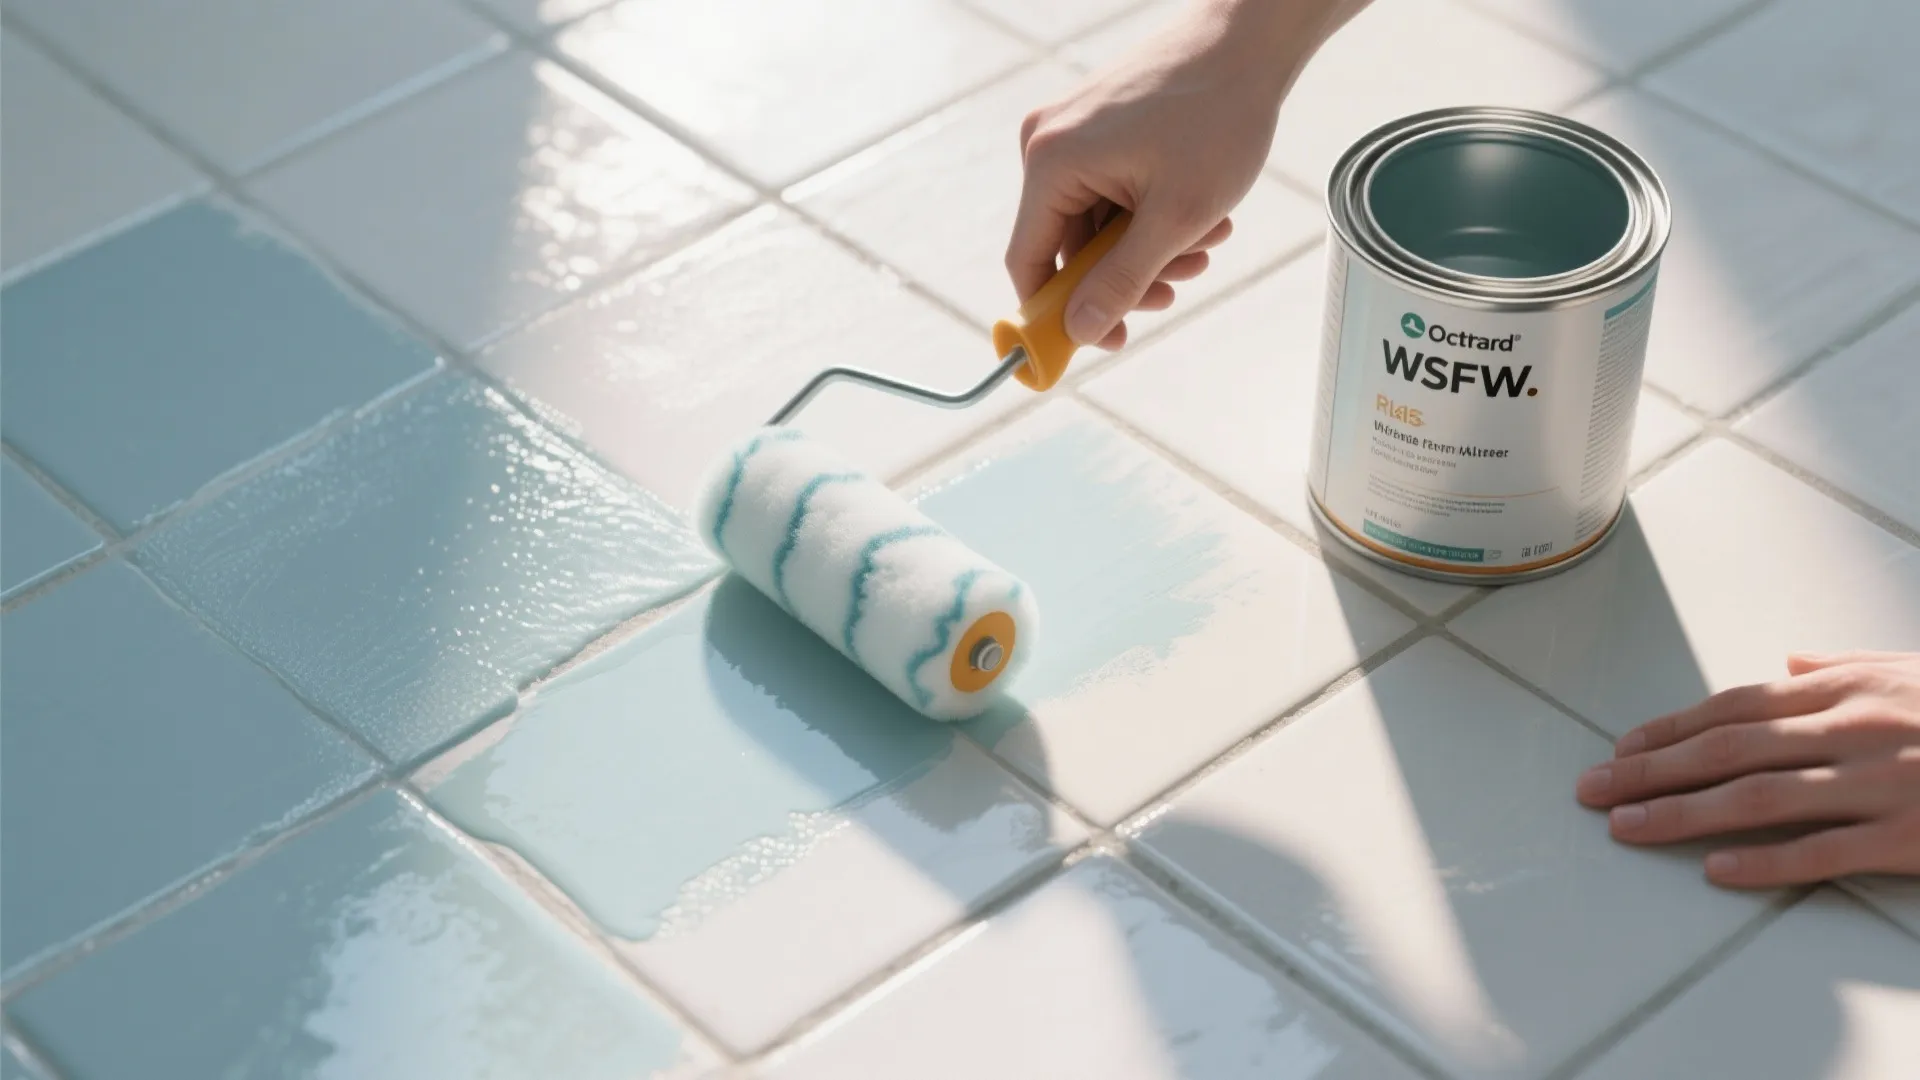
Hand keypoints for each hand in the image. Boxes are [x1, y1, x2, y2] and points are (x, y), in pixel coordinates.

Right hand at [1007, 0, 1361, 348]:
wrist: (1249, 41)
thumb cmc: (1217, 115)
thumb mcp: (1174, 218)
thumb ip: (1120, 281)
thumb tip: (1081, 331)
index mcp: (1051, 162)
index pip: (1029, 262)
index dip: (1056, 315)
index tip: (1095, 344)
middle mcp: (1048, 144)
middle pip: (1068, 248)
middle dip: (1125, 276)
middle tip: (1175, 288)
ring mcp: (1073, 134)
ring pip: (1098, 227)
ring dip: (1150, 249)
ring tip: (1205, 241)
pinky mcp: (1099, 128)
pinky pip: (1112, 196)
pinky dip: (1153, 217)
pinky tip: (1199, 214)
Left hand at [1576, 652, 1919, 887]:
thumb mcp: (1909, 672)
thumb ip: (1845, 668)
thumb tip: (1791, 661)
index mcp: (1845, 690)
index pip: (1735, 708)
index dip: (1670, 730)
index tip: (1621, 750)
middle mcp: (1851, 731)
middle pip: (1728, 749)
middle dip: (1651, 770)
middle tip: (1594, 789)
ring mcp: (1878, 783)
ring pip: (1759, 797)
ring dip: (1682, 813)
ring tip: (1626, 826)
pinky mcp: (1906, 835)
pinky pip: (1822, 851)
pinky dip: (1764, 862)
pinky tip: (1715, 869)